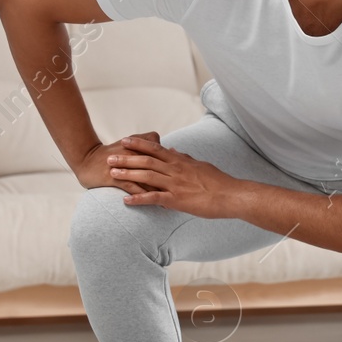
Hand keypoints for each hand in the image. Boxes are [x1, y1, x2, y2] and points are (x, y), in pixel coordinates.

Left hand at [87, 132, 241, 217]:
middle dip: (127, 158)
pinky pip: (154, 198)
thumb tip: (174, 150)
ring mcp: (175, 184)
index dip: (139, 144)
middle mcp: (176, 170)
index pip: (156, 149)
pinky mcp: (177, 200)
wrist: (231, 195)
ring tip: (112, 174)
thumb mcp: (201, 165)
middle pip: (146, 161)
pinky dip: (138, 199)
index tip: (125, 140)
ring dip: (128, 175)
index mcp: (181, 161)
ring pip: (147, 177)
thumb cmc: (219, 182)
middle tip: (110, 157)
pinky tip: (126, 201)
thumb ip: (185, 158)